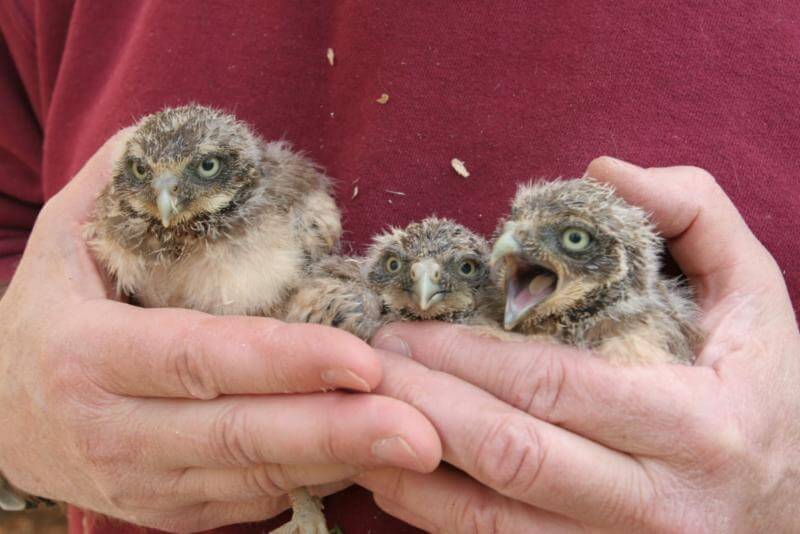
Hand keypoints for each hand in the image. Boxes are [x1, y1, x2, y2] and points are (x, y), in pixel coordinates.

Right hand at [0, 131, 440, 531]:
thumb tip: (194, 137)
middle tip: (423, 429)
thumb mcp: (67, 240)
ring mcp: (144, 484)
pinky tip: (370, 459)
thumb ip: (123, 182)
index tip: (360, 358)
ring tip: (417, 445)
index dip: (281, 361)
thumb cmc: (46, 317)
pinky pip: (253, 500)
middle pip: (239, 435)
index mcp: (88, 356)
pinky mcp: (171, 510)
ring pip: (254, 477)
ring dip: (339, 461)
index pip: (198, 358)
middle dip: (336, 431)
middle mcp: (114, 432)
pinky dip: (316, 480)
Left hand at [357, 158, 799, 531]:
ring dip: (409, 470)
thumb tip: (602, 170)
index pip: (553, 387)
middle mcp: (659, 507)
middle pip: (510, 457)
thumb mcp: (755, 293)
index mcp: (696, 425)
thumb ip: (694, 215)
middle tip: (363, 365)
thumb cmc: (763, 391)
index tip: (402, 329)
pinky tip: (394, 476)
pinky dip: (434, 517)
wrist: (795, 505)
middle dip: (420, 404)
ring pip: (490, 525)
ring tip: (356, 418)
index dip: (464, 356)